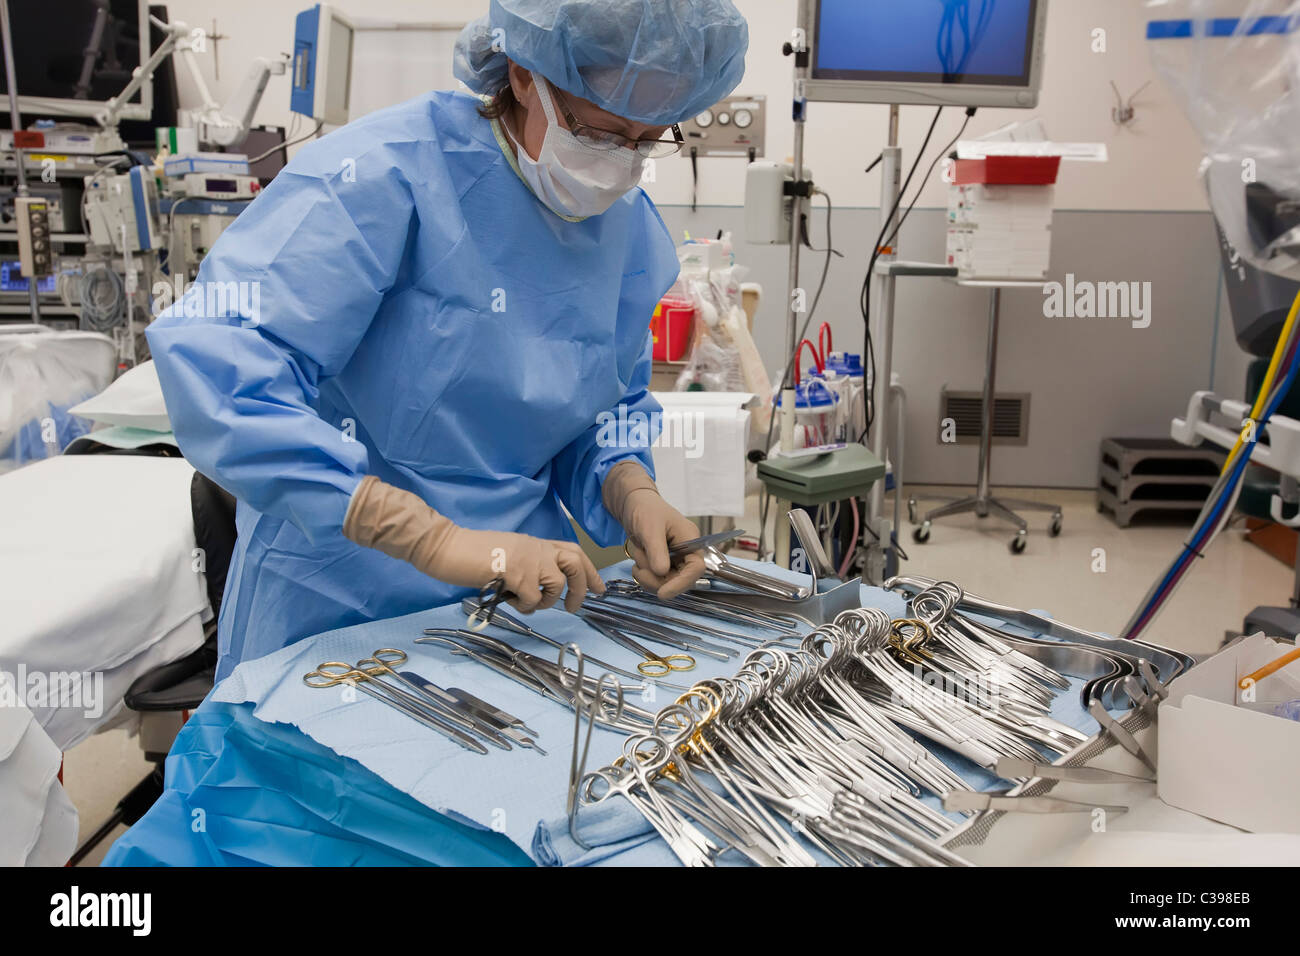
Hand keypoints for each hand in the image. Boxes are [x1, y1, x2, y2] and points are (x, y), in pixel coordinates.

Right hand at [442, 527, 604, 612]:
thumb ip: (526, 566)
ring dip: (546, 601)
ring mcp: (528, 558)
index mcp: (535, 543)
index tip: (599, 588)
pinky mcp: (516, 572)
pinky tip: (509, 600)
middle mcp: (536, 547)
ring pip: (557, 584)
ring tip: (526, 603)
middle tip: (573, 607)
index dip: (589, 570)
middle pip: (575, 563)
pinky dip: (524, 605)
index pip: (572, 551)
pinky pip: (533, 598)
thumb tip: (537, 592)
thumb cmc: (470, 554)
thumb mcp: (507, 554)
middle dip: (581, 587)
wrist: (447, 546)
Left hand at [622, 492, 706, 599]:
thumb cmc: (645, 509)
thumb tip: (662, 572)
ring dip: (648, 576)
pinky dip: (645, 576)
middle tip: (639, 570)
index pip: (696, 568)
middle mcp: (686, 552)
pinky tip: (637, 563)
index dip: (682, 583)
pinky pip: (658, 580)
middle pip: (681, 580)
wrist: (633, 505)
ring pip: (667, 583)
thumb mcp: (650, 528)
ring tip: (638, 556)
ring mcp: (675, 559)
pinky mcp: (664, 564)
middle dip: (658, 580)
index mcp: (691, 540)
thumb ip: (657, 551)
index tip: (663, 593)